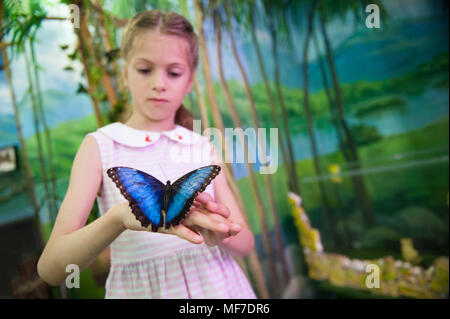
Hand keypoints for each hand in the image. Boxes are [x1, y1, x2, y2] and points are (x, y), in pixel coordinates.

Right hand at [111, 195, 240, 244]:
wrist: (129, 212)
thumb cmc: (153, 212)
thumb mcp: (173, 217)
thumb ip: (187, 221)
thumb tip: (201, 232)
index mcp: (185, 204)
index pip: (206, 207)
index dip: (219, 212)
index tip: (233, 219)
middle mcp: (182, 206)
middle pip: (206, 213)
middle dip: (222, 219)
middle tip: (238, 227)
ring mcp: (173, 213)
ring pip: (195, 218)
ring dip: (210, 224)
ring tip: (225, 230)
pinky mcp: (163, 222)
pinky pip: (177, 228)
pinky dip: (187, 234)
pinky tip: (199, 240)